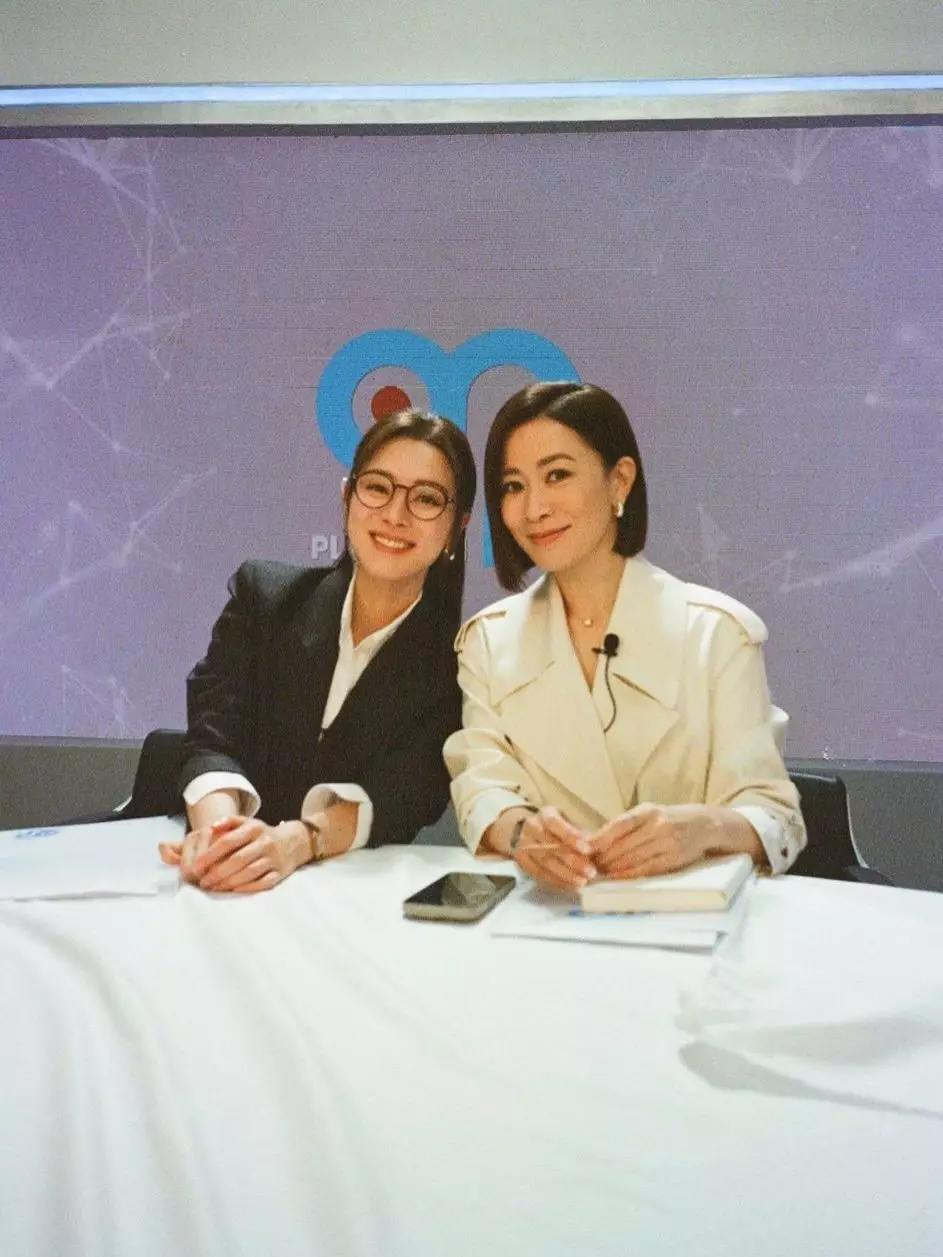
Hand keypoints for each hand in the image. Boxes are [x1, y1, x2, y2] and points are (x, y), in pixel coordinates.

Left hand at [163, 815, 311, 893]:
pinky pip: (263, 883)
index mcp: (254, 828)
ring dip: (229, 882)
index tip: (196, 867)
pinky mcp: (280, 873)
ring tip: (214, 888)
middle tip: (202, 883)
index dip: (210, 855)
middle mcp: (265, 842)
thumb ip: (228, 821)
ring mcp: (274, 859)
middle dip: (217, 873)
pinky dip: (248, 888)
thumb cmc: (262, 834)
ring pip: (249, 873)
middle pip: (238, 859)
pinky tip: (234, 890)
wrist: (294, 842)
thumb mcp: (248, 822)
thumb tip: (211, 826)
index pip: (229, 841)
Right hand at [510, 806, 595, 891]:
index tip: (588, 850)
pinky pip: (539, 873)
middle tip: (591, 872)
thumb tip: (596, 847)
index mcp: (545, 814)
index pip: (556, 824)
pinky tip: (570, 885)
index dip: (571, 837)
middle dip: (573, 861)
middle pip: (551, 846)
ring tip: (582, 882)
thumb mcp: (568, 821)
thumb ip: (579, 833)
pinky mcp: (521, 861)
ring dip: (565, 874)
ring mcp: (523, 845)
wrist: (527, 832)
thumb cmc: (556, 827)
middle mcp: (531, 828)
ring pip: (545, 862)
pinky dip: (556, 881)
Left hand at [588, 803, 716, 879]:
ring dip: (612, 867)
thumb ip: (626, 825)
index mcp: (648, 811)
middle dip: (603, 856)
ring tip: (597, 872)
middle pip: (623, 845)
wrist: (705, 825)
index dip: (600, 838)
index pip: (619, 825)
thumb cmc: (669, 819)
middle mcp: (658, 825)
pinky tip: (616, 876)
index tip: (584, 848)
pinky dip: (629, 874)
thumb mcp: (649, 813)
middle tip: (586, 864)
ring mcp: (667, 842)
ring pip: (633, 858)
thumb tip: (595, 839)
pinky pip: (647, 869)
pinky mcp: (674, 859)